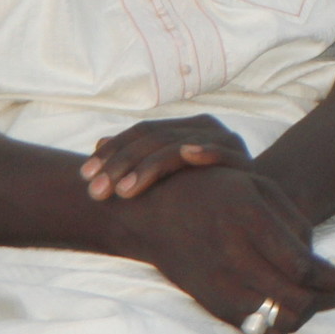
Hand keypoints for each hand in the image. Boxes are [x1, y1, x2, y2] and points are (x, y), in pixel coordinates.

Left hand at [81, 115, 249, 201]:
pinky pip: (221, 154)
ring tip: (124, 191)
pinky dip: (206, 151)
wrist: (250, 206)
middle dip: (121, 165)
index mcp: (184, 127)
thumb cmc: (200, 190)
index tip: (84, 175)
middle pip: (155, 138)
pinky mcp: (242, 162)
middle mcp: (204, 128)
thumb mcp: (164, 174)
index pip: (142, 131)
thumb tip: (98, 143)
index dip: (112, 150)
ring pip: (179, 147)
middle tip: (96, 191)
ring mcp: (224, 142)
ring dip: (148, 167)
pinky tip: (187, 155)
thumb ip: (134, 159)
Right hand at [95, 160, 334, 333]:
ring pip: (272, 321)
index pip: (301, 267)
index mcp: (248, 220)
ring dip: (300, 316)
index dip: (333, 279)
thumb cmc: (215, 191)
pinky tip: (284, 309)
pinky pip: (249, 328)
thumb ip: (292, 220)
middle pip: (292, 300)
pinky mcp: (208, 301)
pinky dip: (274, 326)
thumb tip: (318, 259)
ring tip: (313, 300)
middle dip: (325, 301)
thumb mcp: (258, 186)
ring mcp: (217, 283)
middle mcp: (232, 256)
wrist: (154, 211)